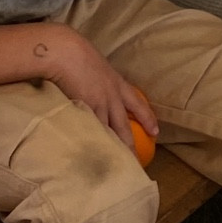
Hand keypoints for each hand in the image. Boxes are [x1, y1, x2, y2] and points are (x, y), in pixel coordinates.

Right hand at [41, 28, 158, 154]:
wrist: (65, 52)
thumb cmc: (77, 53)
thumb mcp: (97, 65)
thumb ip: (100, 79)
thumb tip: (96, 85)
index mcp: (117, 83)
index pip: (137, 104)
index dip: (147, 118)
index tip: (156, 132)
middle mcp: (111, 97)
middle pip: (124, 127)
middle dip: (129, 147)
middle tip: (136, 164)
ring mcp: (97, 106)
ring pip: (107, 134)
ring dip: (110, 151)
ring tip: (113, 170)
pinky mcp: (82, 111)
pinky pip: (89, 132)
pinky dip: (90, 144)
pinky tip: (90, 158)